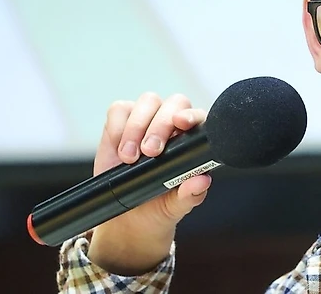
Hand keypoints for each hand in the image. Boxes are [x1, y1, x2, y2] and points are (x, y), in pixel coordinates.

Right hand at [88, 93, 211, 274]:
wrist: (127, 218)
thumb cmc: (158, 205)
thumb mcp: (176, 206)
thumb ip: (190, 194)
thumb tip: (202, 180)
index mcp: (193, 138)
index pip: (199, 117)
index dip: (192, 115)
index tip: (182, 123)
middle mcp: (173, 122)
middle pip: (173, 104)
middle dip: (160, 125)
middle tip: (151, 152)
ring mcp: (147, 118)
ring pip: (148, 102)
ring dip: (137, 126)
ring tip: (130, 157)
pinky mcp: (121, 121)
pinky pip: (119, 110)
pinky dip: (118, 127)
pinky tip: (118, 148)